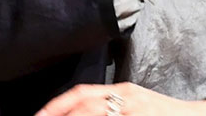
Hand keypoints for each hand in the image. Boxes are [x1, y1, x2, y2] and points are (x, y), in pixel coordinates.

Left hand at [36, 82, 205, 115]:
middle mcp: (126, 98)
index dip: (57, 105)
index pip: (82, 93)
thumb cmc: (165, 114)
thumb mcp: (137, 104)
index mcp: (123, 91)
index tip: (40, 115)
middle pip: (84, 104)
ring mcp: (133, 110)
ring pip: (94, 113)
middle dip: (59, 114)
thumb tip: (83, 109)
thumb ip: (113, 106)